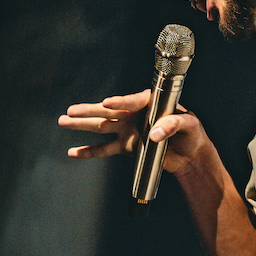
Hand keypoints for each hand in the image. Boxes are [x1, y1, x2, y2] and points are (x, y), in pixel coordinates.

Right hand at [58, 90, 207, 174]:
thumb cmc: (192, 133)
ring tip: (63, 121)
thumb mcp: (190, 125)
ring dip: (82, 125)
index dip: (120, 102)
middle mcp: (135, 115)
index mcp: (150, 103)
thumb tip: (154, 134)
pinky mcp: (127, 146)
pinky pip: (105, 149)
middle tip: (70, 111)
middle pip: (108, 111)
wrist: (190, 154)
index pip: (132, 101)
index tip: (107, 103)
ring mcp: (128, 130)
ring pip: (101, 127)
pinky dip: (89, 151)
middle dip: (89, 111)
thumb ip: (173, 125)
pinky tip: (74, 152)